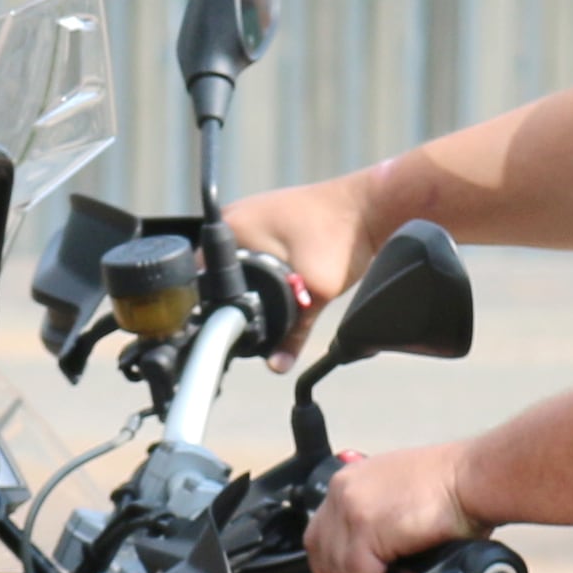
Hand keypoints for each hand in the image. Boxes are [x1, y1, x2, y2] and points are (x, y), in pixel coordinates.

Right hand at [224, 172, 382, 369]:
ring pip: (237, 266)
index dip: (215, 309)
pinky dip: (264, 274)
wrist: (370, 208)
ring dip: (251, 287)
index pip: (202, 278)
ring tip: (272, 304)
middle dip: (234, 301)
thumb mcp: (315, 292)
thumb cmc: (341, 235)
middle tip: (253, 323)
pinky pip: (253, 255)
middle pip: (218, 274)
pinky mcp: (269, 223)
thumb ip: (292, 333)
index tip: (230, 329)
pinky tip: (283, 286)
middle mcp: (235, 219)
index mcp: (232, 228)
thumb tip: (277, 365)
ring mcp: (251, 217)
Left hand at [305, 443, 482, 572]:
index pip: (323, 536)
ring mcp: (350, 504)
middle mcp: (343, 489)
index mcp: (351, 483)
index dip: (340, 566)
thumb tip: (377, 567)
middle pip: (320, 553)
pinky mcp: (364, 523)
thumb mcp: (404, 503)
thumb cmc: (457, 491)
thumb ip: (380, 528)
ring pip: (337, 568)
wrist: (476, 476)